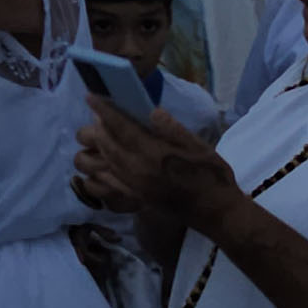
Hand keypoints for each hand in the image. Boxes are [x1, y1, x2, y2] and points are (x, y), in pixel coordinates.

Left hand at [73, 98, 236, 224]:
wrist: (216, 212)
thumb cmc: (212, 175)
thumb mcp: (199, 147)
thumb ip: (173, 128)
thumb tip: (152, 111)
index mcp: (154, 154)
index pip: (121, 128)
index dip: (104, 111)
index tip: (90, 96)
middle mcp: (138, 170)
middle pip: (105, 143)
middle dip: (97, 125)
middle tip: (98, 112)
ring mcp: (134, 186)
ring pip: (102, 162)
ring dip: (96, 145)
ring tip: (100, 132)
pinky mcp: (135, 197)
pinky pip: (107, 181)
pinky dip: (99, 167)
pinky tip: (102, 159)